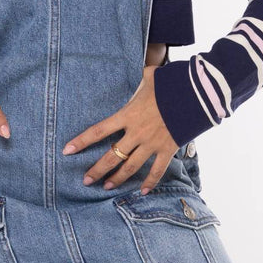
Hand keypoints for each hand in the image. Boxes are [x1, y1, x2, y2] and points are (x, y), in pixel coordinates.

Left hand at [62, 62, 177, 192]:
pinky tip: (143, 192)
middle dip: (96, 169)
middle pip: (111, 156)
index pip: (99, 130)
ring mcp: (151, 143)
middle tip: (86, 180)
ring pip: (130, 167)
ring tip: (106, 186)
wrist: (196, 94)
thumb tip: (146, 70)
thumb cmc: (172, 82)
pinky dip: (150, 182)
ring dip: (117, 178)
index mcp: (128, 115)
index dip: (81, 141)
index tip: (67, 150)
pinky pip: (157, 170)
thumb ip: (144, 77)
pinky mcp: (167, 149)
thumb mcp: (152, 76)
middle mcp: (136, 132)